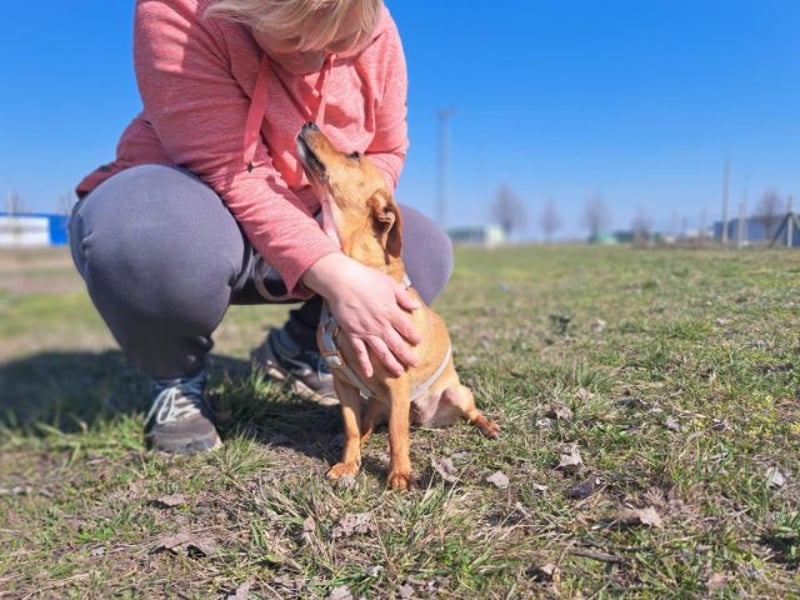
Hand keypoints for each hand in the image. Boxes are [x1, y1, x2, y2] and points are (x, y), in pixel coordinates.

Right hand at [302, 253, 420, 377]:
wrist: (342, 280)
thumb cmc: (366, 278)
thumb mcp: (390, 284)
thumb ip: (403, 297)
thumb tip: (416, 306)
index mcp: (391, 312)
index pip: (407, 329)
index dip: (414, 337)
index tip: (418, 342)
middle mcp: (381, 325)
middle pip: (397, 345)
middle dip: (407, 356)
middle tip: (414, 364)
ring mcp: (366, 331)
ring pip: (382, 352)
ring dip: (392, 364)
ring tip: (399, 372)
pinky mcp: (353, 333)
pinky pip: (360, 352)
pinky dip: (364, 364)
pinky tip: (369, 374)